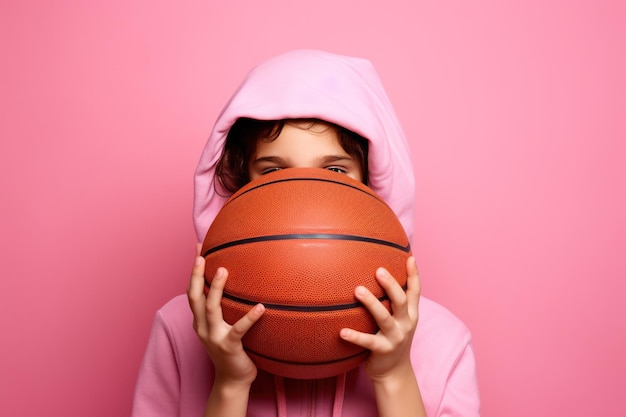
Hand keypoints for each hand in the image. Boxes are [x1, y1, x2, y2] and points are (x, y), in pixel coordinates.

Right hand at [187, 244, 264, 385]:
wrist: (233, 380)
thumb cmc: (232, 348)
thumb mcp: (223, 326)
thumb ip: (226, 307)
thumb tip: (240, 282)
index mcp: (200, 320)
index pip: (192, 291)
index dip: (194, 270)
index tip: (198, 248)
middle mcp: (202, 327)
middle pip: (194, 297)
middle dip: (196, 275)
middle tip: (202, 256)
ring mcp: (214, 337)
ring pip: (211, 309)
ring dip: (216, 289)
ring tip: (223, 270)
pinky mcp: (229, 347)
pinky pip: (239, 330)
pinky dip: (249, 318)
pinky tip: (260, 307)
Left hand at [340, 256, 419, 380]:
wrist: (395, 373)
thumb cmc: (393, 339)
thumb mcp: (400, 321)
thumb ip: (395, 302)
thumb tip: (380, 275)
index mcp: (411, 314)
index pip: (415, 292)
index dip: (414, 275)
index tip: (410, 258)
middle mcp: (406, 324)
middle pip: (401, 301)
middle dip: (391, 285)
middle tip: (378, 270)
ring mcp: (395, 338)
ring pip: (384, 318)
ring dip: (371, 303)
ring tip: (358, 290)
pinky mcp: (382, 351)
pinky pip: (367, 342)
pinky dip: (355, 336)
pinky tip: (341, 331)